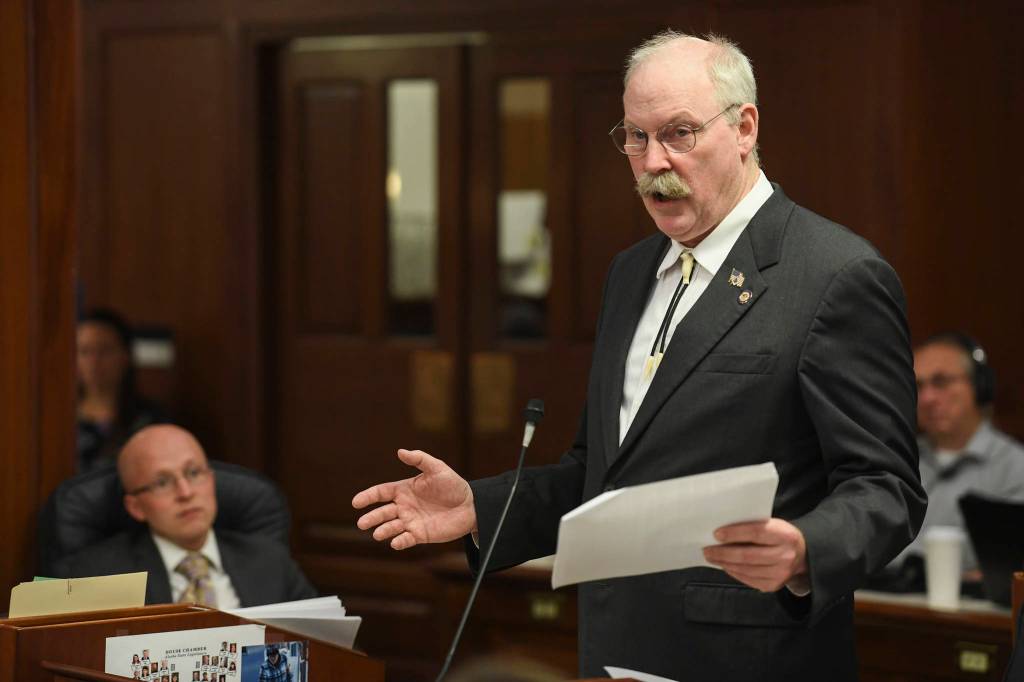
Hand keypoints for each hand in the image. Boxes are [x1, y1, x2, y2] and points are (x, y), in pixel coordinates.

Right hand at [352, 449, 476, 549]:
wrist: (471, 505)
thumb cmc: (453, 485)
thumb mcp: (437, 468)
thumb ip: (419, 459)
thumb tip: (400, 451)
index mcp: (404, 490)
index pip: (381, 492)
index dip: (368, 497)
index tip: (356, 502)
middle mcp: (404, 506)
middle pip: (382, 512)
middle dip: (371, 518)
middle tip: (362, 523)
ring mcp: (411, 521)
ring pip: (391, 527)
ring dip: (383, 531)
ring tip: (377, 534)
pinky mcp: (420, 534)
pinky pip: (406, 539)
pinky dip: (399, 542)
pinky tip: (395, 542)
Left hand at [703, 518, 807, 592]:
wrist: (802, 554)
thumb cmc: (779, 535)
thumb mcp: (773, 525)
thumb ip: (753, 527)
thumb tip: (722, 533)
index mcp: (785, 535)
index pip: (756, 533)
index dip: (734, 533)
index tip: (716, 534)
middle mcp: (785, 556)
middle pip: (748, 555)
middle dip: (723, 553)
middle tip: (707, 550)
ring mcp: (780, 574)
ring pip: (746, 569)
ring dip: (725, 563)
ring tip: (712, 557)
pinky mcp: (774, 585)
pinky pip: (748, 579)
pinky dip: (734, 572)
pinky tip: (725, 566)